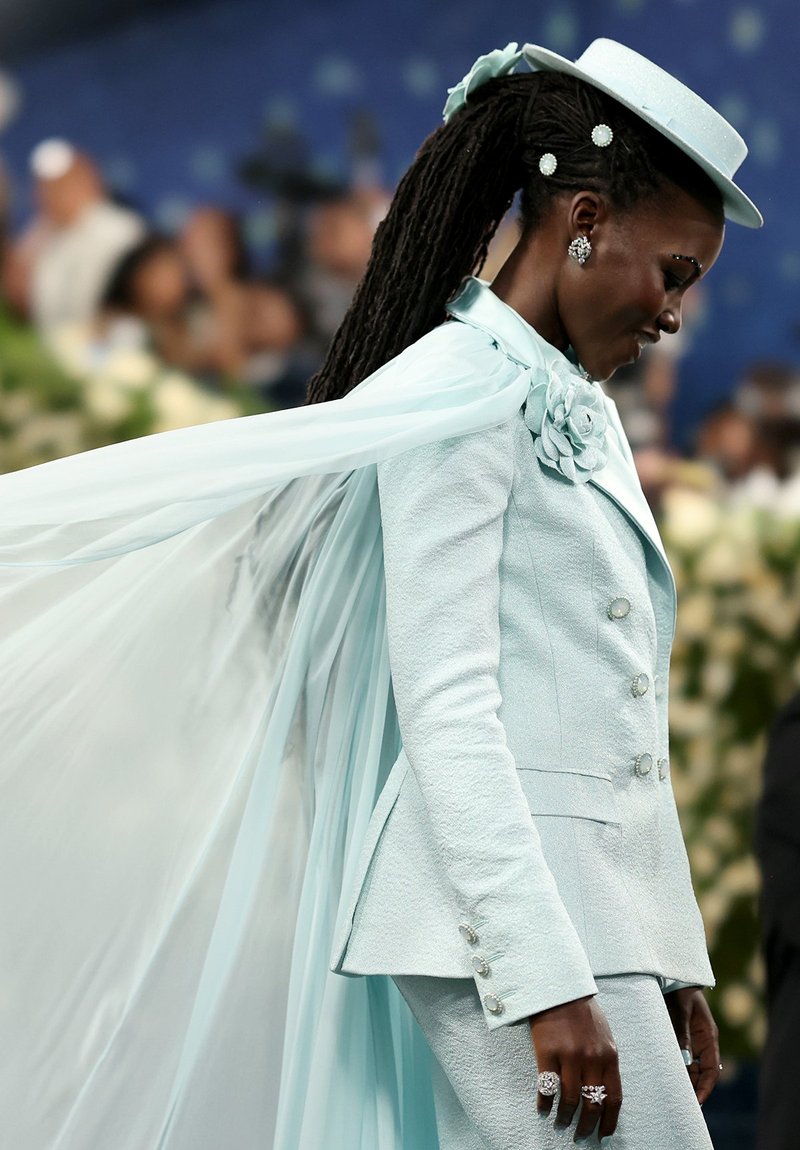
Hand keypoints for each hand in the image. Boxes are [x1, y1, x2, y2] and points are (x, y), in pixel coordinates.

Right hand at [529, 995, 621, 1141]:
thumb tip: (604, 1090)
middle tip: (580, 1135)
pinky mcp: (547, 1053)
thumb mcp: (604, 1035)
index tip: (603, 1135)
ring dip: (566, 1117)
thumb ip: (605, 1061)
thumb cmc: (583, 1012)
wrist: (559, 988)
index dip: (609, 1121)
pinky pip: (546, 1087)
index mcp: (609, 1055)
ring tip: (561, 1123)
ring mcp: (569, 1056)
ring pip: (570, 1100)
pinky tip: (543, 1108)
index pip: (614, 1098)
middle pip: (592, 1104)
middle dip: (587, 1125)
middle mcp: (592, 1059)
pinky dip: (545, 1102)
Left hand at [664, 986, 720, 1104]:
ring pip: (690, 1067)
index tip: (697, 1102)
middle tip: (681, 1104)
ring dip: (684, 1079)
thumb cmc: (681, 991)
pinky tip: (665, 1075)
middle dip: (694, 1088)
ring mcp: (691, 1040)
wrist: (674, 977)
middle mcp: (702, 1042)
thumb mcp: (682, 1011)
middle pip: (701, 1072)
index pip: (711, 1070)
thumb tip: (684, 1059)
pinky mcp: (679, 1036)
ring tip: (671, 1093)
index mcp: (708, 1037)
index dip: (706, 1087)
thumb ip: (682, 1033)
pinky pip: (680, 1057)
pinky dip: (675, 1067)